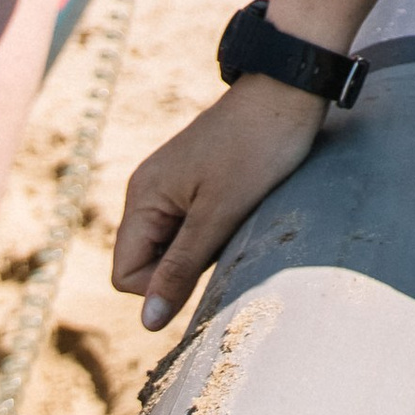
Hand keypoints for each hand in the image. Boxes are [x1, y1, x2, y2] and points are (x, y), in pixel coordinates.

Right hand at [112, 75, 327, 328]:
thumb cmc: (256, 149)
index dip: (161, 286)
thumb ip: (179, 268)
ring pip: (173, 247)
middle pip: (147, 263)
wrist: (288, 90)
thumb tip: (147, 323)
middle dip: (184, 268)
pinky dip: (214, 231)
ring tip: (236, 219)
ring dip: (203, 250)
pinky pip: (192, 228)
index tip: (204, 264)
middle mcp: (148, 192)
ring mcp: (172, 186)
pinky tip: (241, 211)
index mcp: (143, 197)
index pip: (126, 274)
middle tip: (225, 238)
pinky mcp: (197, 183)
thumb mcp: (219, 215)